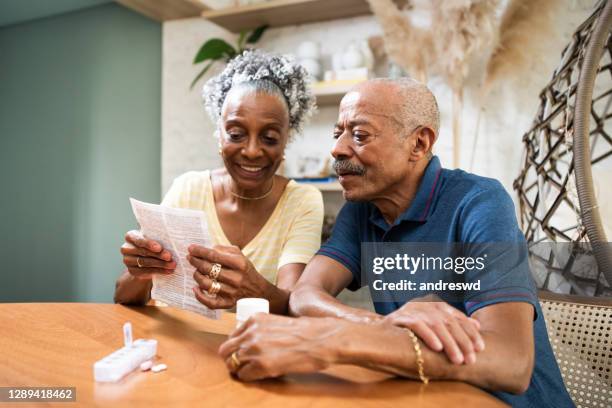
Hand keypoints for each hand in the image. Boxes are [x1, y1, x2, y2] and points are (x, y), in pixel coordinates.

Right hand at [120, 230, 175, 279]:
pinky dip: (159, 271)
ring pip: (145, 263)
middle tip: (169, 257)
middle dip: (158, 255)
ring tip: (172, 265)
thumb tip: (172, 240)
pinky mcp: (132, 271)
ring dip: (160, 264)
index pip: (138, 239)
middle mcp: (126, 248)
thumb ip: (159, 237)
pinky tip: (168, 271)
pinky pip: (146, 272)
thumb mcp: (154, 238)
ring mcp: (127, 260)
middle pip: (143, 252)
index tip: (159, 248)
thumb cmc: (153, 243)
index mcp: (131, 236)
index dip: (148, 244)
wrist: (147, 258)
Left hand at [188, 244, 271, 308]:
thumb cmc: (245, 270)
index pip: (214, 256)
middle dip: (195, 261)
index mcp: (239, 263)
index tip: (191, 248)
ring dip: (197, 276)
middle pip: (208, 269)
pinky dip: (199, 296)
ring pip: (206, 284)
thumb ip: (224, 250)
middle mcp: (236, 278)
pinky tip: (195, 289)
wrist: (258, 290)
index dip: (200, 251)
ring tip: (196, 271)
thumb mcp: (240, 255)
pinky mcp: (228, 303)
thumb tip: (207, 249)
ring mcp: (232, 292)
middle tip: (190, 258)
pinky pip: (210, 302)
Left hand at [218, 314, 338, 380]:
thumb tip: (252, 342)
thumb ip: (262, 329)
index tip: (242, 352)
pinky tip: (260, 375)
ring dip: (240, 369)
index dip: (236, 346)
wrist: (321, 339)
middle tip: (241, 364)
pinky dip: (249, 377)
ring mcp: (254, 349)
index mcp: (255, 319)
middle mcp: (251, 332)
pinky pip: (243, 375)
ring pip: (232, 364)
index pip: (232, 336)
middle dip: (231, 358)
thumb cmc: (306, 331)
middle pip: (225, 350)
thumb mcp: (278, 322)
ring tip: (252, 371)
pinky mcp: (261, 365)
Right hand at [384, 295, 483, 364]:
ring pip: (437, 326)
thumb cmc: (414, 329)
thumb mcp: (436, 324)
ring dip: (449, 343)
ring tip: (457, 359)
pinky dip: (429, 336)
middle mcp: (428, 305)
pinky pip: (418, 326)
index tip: (480, 349)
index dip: (471, 333)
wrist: (382, 330)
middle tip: (470, 360)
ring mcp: (414, 310)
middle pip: (450, 323)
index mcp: (438, 306)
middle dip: (462, 342)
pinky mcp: (402, 317)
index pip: (459, 318)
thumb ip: (455, 324)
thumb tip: (477, 325)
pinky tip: (437, 348)